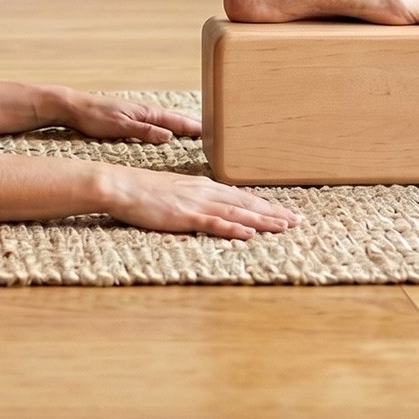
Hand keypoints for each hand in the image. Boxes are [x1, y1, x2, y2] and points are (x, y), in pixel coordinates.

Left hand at [55, 90, 201, 144]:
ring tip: (199, 132)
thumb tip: (170, 136)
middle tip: (216, 133)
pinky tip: (169, 131)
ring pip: (167, 120)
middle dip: (195, 125)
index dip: (195, 128)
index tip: (214, 133)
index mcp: (146, 113)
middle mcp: (145, 111)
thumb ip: (145, 131)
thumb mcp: (120, 127)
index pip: (177, 121)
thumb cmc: (95, 117)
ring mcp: (139, 113)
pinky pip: (157, 123)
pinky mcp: (131, 118)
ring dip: (183, 125)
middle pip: (176, 119)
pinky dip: (169, 126)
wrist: (74, 107)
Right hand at [101, 166, 302, 239]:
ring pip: (236, 212)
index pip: (241, 196)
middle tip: (297, 221)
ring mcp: (195, 202)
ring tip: (283, 227)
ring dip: (261, 220)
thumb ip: (195, 199)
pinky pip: (212, 222)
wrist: (121, 185)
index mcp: (202, 185)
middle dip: (273, 212)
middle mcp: (204, 191)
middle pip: (245, 203)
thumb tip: (212, 210)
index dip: (265, 205)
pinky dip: (232, 228)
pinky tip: (248, 234)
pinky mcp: (184, 215)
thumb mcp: (175, 191)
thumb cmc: (143, 190)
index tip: (285, 213)